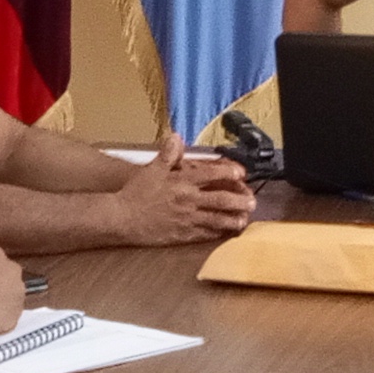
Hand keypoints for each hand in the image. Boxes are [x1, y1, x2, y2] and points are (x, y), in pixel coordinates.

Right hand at [110, 130, 255, 245]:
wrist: (121, 218)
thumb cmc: (135, 194)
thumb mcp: (151, 169)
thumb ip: (168, 154)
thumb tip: (176, 137)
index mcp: (182, 182)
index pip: (211, 174)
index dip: (229, 172)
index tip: (240, 173)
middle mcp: (188, 200)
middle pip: (221, 199)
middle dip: (239, 200)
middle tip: (251, 202)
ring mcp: (187, 218)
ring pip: (216, 219)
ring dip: (233, 219)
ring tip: (243, 220)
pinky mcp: (182, 234)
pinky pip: (204, 234)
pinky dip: (217, 233)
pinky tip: (224, 233)